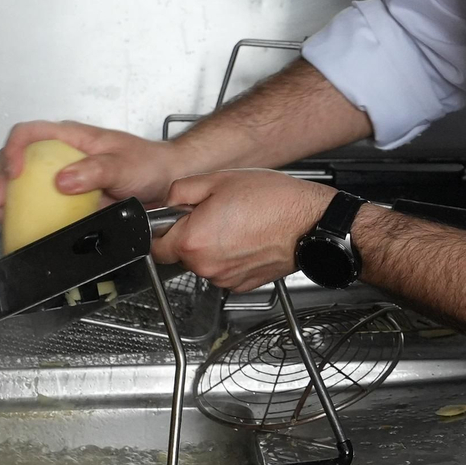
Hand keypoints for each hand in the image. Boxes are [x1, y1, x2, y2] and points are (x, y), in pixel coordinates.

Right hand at [0, 120, 181, 218]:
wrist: (166, 182)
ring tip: (3, 217)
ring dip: (10, 199)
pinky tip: (24, 228)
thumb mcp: (124, 164)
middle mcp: (61, 154)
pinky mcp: (68, 199)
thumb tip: (62, 180)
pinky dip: (30, 216)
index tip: (14, 172)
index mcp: (72, 138)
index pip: (31, 133)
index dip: (15, 149)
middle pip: (20, 158)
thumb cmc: (149, 164)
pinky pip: (43, 206)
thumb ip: (96, 170)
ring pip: (26, 183)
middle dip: (2, 179)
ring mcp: (63, 176)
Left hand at [149, 168, 338, 291]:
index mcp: (193, 240)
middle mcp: (206, 265)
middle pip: (180, 254)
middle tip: (215, 213)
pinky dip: (230, 258)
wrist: (310, 222)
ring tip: (237, 224)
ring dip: (211, 247)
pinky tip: (247, 238)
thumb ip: (180, 191)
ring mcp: (225, 278)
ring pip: (203, 264)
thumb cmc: (273, 200)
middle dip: (191, 235)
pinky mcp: (242, 285)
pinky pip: (224, 271)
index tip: (177, 219)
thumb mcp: (219, 179)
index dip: (164, 229)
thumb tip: (167, 202)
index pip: (155, 245)